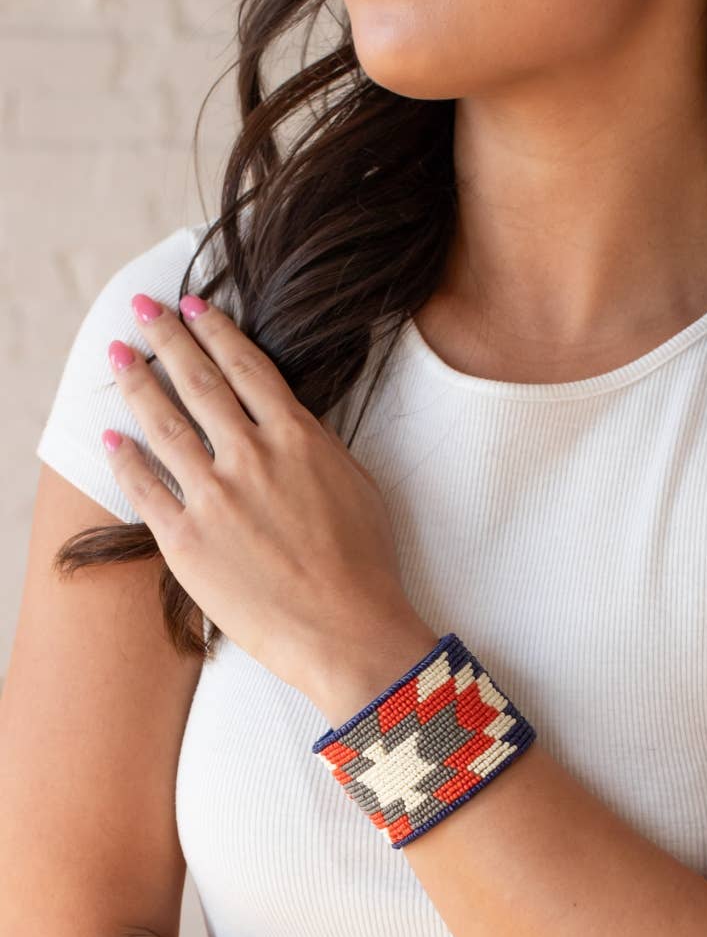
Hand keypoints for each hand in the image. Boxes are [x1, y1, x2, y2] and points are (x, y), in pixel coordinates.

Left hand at [103, 292, 434, 712]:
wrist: (347, 630)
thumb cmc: (365, 565)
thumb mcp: (357, 484)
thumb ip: (317, 446)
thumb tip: (290, 423)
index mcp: (296, 437)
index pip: (246, 367)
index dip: (215, 331)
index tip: (193, 306)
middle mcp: (249, 456)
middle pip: (196, 381)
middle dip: (166, 337)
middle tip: (143, 309)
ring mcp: (213, 497)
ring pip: (162, 423)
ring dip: (136, 383)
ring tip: (119, 357)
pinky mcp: (185, 540)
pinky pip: (143, 488)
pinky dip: (124, 458)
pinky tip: (112, 438)